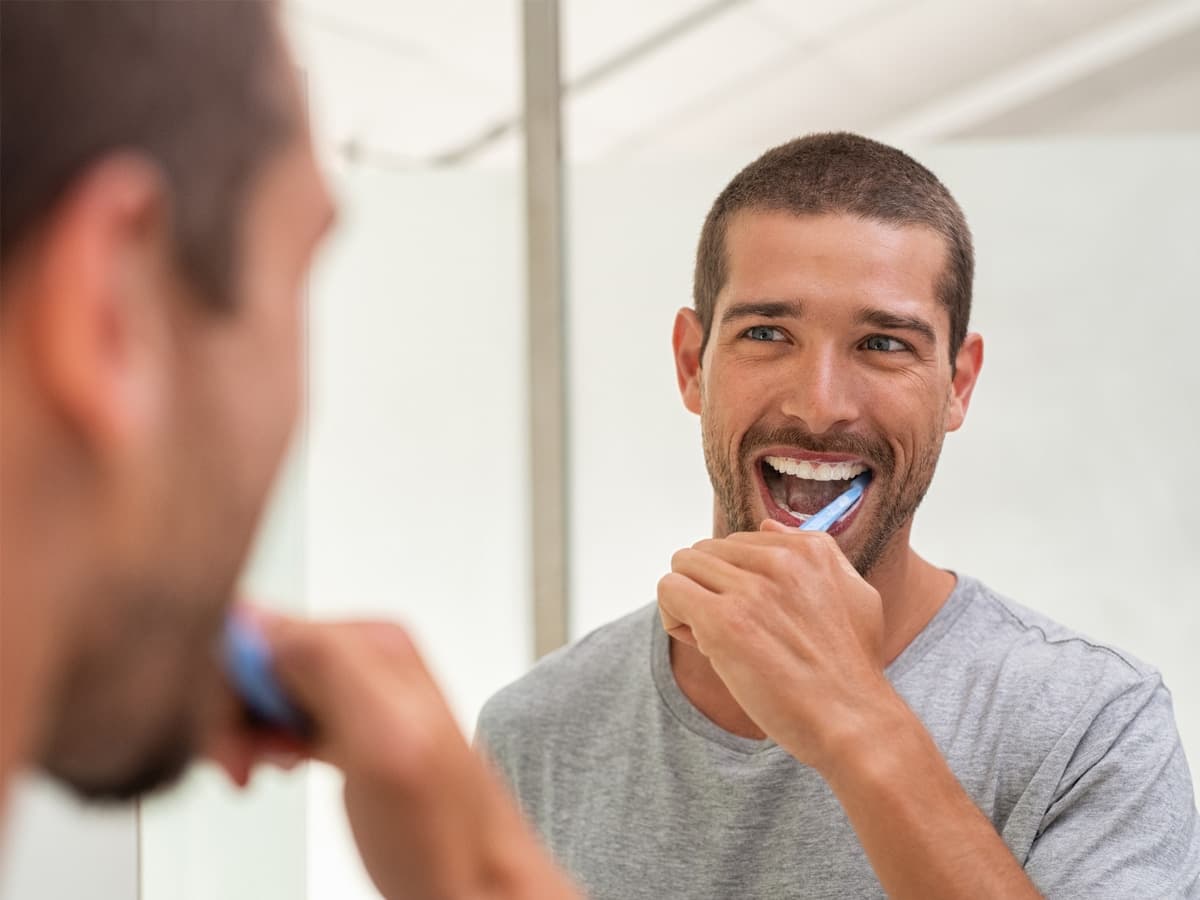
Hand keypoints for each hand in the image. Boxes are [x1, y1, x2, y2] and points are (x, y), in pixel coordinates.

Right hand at [213, 613, 576, 899]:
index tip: (232, 738)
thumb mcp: (384, 741)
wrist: (476, 885)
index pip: (260, 627)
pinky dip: (262, 742)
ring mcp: (358, 693)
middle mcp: (366, 658)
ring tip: (258, 770)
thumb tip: (260, 619)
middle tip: (243, 764)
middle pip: (256, 656)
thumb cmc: (445, 834)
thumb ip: (327, 668)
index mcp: (373, 642)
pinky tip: (276, 767)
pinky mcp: (349, 726)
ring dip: (243, 730)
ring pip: (262, 687)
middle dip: (232, 710)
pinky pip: (281, 713)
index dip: (227, 684)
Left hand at [658, 520, 894, 770]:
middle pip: (705, 551)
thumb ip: (815, 553)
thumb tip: (767, 525)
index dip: (735, 581)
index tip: (753, 616)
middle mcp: (780, 560)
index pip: (738, 542)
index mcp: (809, 549)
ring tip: (715, 639)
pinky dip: (673, 618)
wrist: (853, 721)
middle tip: (732, 632)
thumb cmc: (850, 669)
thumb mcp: (854, 594)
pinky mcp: (724, 621)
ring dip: (689, 603)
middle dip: (708, 589)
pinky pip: (670, 591)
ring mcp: (751, 589)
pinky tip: (702, 646)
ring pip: (683, 567)